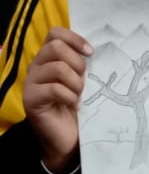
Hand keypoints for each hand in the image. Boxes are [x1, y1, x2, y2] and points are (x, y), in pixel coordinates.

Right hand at [23, 27, 92, 171]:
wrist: (67, 139)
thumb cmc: (76, 108)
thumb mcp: (80, 80)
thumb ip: (80, 63)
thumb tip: (92, 49)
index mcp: (47, 58)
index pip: (55, 33)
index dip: (75, 39)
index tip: (91, 53)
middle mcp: (36, 67)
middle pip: (56, 47)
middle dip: (77, 63)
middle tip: (84, 80)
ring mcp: (31, 83)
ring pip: (57, 68)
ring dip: (75, 83)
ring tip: (78, 95)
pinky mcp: (30, 99)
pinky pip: (54, 89)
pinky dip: (70, 97)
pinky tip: (73, 105)